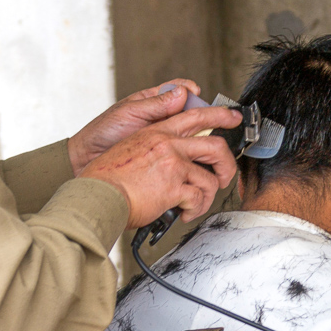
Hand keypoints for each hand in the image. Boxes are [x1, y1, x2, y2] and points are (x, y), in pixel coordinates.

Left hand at [68, 80, 206, 173]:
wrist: (87, 160)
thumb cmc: (102, 133)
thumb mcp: (127, 113)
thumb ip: (155, 104)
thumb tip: (182, 92)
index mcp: (153, 102)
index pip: (179, 90)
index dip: (193, 92)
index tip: (200, 95)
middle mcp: (162, 119)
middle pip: (193, 114)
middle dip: (211, 115)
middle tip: (226, 118)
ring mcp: (163, 138)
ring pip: (191, 135)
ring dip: (205, 138)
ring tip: (216, 140)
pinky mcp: (163, 157)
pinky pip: (183, 155)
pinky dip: (193, 157)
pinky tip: (199, 159)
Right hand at [79, 105, 240, 227]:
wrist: (97, 194)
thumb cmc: (106, 178)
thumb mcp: (130, 148)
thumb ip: (154, 146)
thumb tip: (171, 157)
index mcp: (156, 132)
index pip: (196, 116)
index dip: (220, 116)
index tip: (232, 119)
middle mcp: (168, 144)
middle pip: (216, 146)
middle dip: (227, 164)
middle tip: (224, 175)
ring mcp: (172, 164)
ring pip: (210, 178)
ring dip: (207, 196)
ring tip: (196, 205)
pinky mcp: (174, 186)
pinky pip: (197, 199)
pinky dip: (194, 210)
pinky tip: (183, 214)